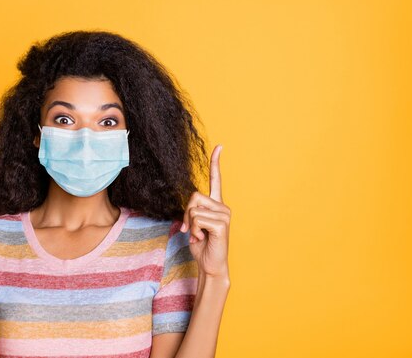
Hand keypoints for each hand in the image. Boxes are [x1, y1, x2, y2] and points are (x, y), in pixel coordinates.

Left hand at [180, 144, 230, 279]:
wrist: (210, 264)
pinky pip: (198, 219)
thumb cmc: (202, 246)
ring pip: (194, 209)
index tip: (220, 146)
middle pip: (194, 196)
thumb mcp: (194, 225)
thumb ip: (192, 212)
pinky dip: (195, 231)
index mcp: (216, 205)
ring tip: (199, 235)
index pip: (216, 180)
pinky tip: (203, 239)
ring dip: (190, 224)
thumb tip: (191, 209)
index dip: (216, 163)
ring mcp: (224, 215)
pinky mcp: (223, 224)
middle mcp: (222, 206)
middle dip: (187, 213)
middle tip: (191, 229)